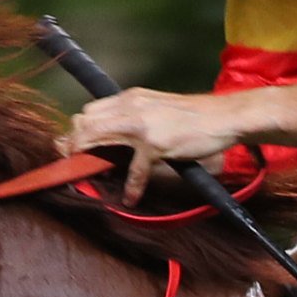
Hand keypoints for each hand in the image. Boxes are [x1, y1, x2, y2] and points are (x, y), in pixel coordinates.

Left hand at [65, 84, 296, 205]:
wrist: (224, 116)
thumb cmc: (194, 116)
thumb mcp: (158, 109)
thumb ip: (136, 118)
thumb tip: (116, 134)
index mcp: (130, 98)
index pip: (90, 110)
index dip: (77, 130)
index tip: (72, 147)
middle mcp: (131, 107)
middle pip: (86, 122)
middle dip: (74, 144)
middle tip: (72, 164)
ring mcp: (142, 125)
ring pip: (99, 139)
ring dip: (87, 160)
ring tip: (85, 179)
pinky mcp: (156, 144)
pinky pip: (135, 170)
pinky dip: (131, 187)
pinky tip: (131, 198)